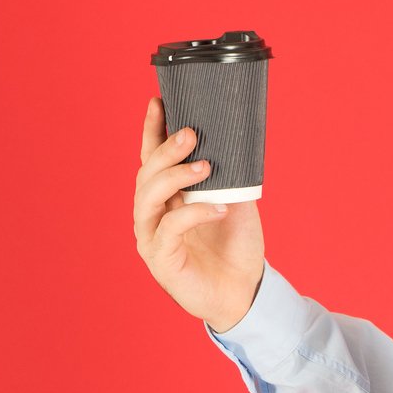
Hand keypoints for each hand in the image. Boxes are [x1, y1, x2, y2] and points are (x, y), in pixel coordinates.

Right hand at [134, 96, 265, 332]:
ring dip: (175, 176)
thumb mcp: (236, 202)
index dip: (152, 130)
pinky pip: (169, 229)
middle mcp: (152, 214)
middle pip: (147, 173)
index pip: (152, 158)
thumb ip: (229, 176)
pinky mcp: (160, 259)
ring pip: (148, 197)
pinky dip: (193, 214)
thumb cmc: (236, 246)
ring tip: (206, 166)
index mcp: (167, 197)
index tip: (159, 101)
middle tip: (193, 133)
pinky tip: (217, 208)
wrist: (245, 291)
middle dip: (167, 149)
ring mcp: (152, 236)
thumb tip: (234, 142)